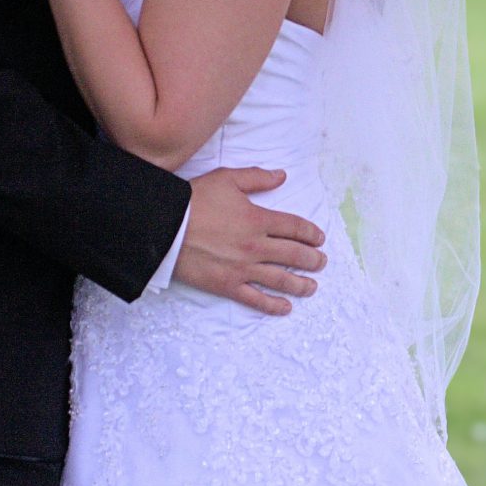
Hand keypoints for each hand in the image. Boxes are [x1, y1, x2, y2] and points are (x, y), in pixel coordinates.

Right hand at [177, 167, 326, 315]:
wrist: (165, 226)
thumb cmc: (194, 200)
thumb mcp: (226, 179)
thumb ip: (257, 178)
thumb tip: (281, 176)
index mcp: (258, 219)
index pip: (295, 227)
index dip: (311, 233)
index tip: (320, 239)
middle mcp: (256, 246)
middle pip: (294, 255)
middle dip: (312, 260)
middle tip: (321, 262)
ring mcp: (243, 268)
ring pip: (281, 279)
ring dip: (301, 284)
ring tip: (312, 287)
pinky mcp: (228, 285)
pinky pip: (255, 299)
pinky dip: (272, 305)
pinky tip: (285, 308)